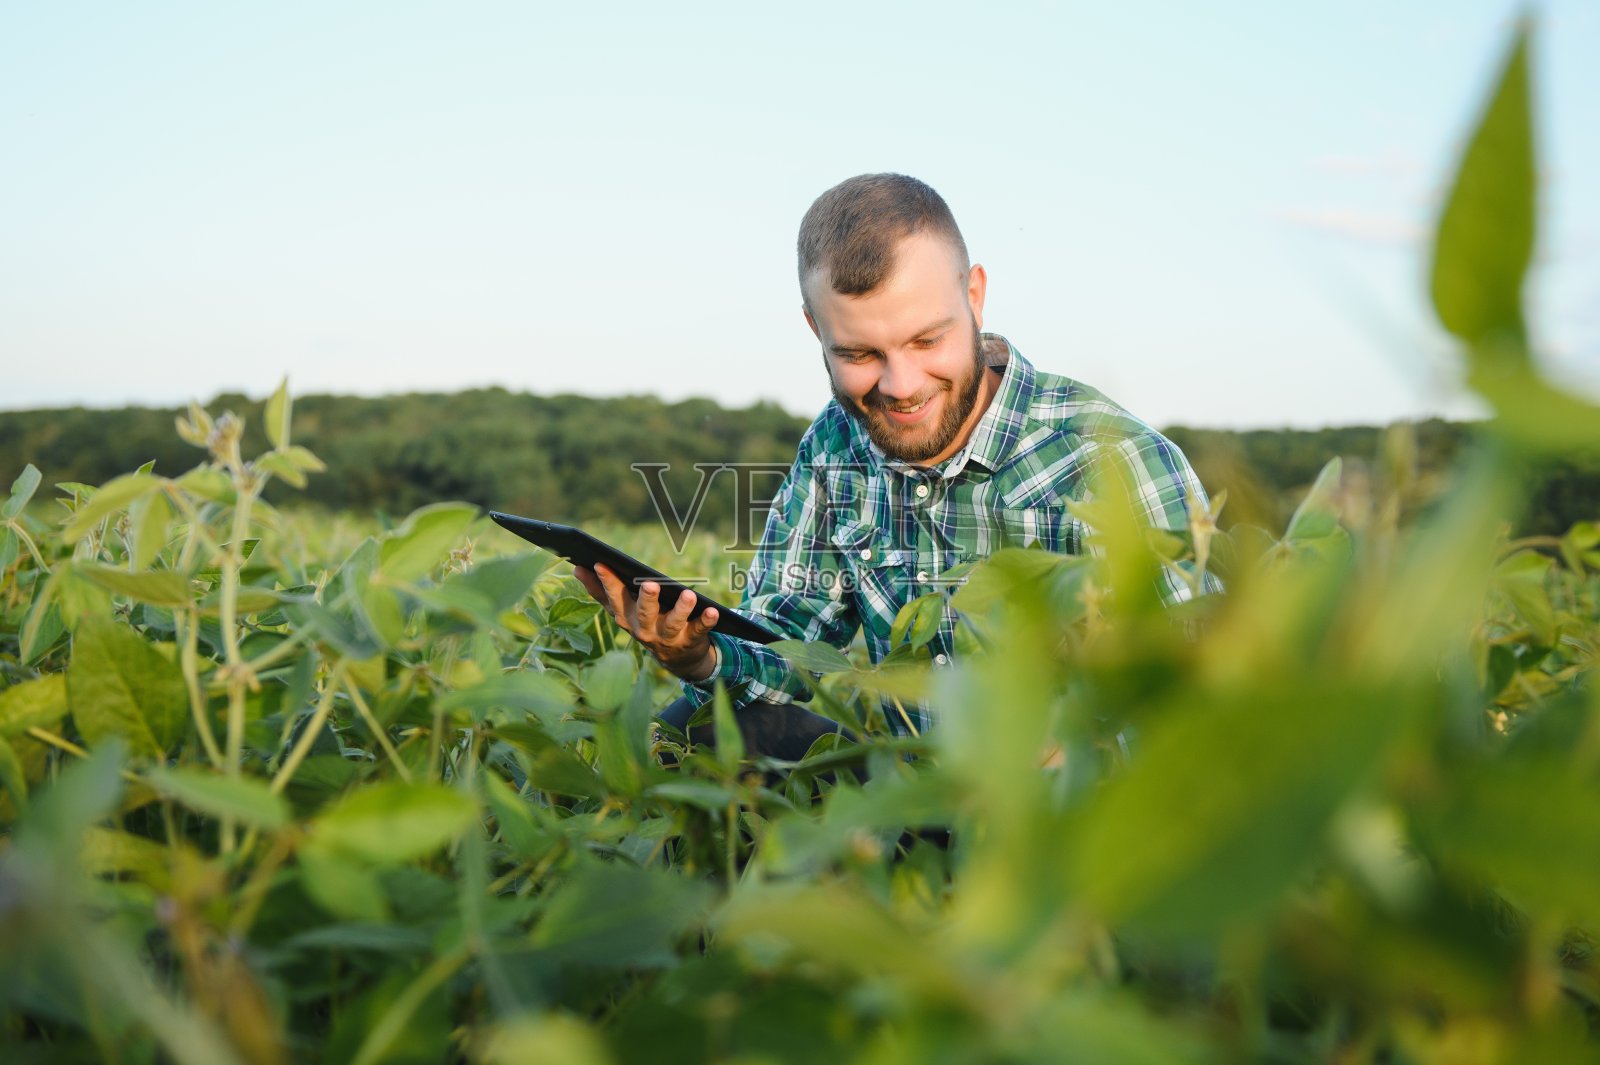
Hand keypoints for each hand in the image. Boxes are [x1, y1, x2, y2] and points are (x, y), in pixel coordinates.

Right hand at [574, 564, 719, 681]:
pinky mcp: (690, 641)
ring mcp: (668, 637)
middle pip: (643, 614)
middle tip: (650, 584)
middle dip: (646, 600)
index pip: (613, 599)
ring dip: (680, 610)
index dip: (605, 583)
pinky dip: (706, 621)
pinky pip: (699, 631)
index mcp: (626, 618)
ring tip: (689, 595)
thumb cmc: (647, 623)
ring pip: (672, 624)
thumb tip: (576, 568)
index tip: (599, 563)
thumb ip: (601, 591)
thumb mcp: (623, 610)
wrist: (678, 658)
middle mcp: (644, 630)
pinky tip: (713, 611)